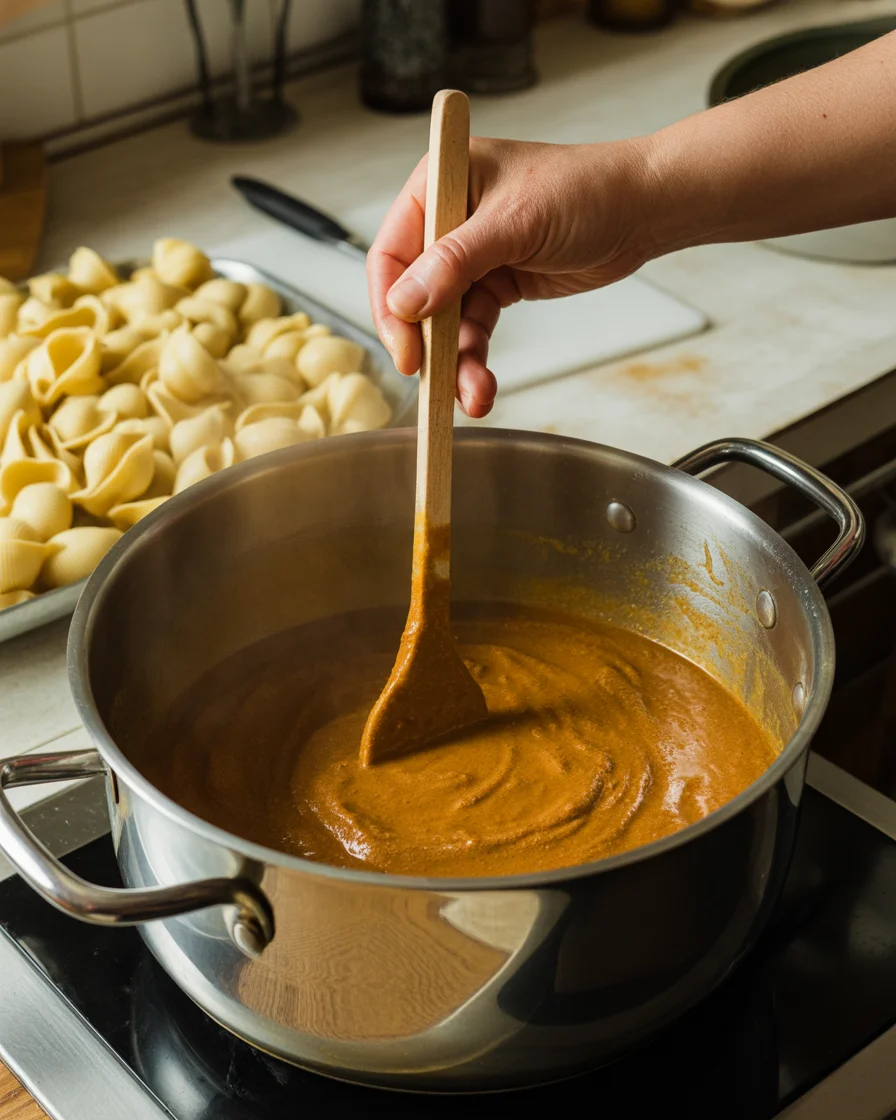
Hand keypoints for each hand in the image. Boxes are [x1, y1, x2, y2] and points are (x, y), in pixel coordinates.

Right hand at [367, 137, 654, 416]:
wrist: (642, 211)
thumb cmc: (586, 191)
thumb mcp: (515, 224)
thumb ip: (454, 262)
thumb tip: (404, 302)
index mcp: (441, 185)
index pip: (391, 253)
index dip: (390, 305)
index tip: (404, 349)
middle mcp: (448, 221)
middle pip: (413, 295)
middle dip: (427, 343)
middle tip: (434, 381)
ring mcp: (471, 257)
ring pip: (446, 322)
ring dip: (456, 362)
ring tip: (475, 396)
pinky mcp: (496, 285)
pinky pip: (474, 330)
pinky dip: (476, 360)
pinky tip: (482, 387)